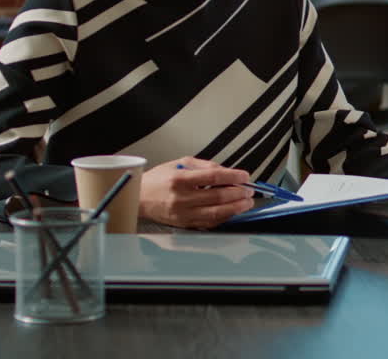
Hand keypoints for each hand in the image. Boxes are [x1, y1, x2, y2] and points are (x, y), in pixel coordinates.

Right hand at [139, 156, 254, 228]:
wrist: (139, 198)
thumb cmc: (158, 180)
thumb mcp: (179, 164)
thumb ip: (203, 165)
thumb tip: (225, 170)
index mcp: (180, 180)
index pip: (213, 177)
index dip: (232, 177)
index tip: (244, 176)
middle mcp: (182, 198)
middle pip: (218, 196)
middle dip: (238, 193)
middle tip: (249, 190)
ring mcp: (183, 213)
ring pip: (216, 213)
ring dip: (235, 208)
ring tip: (246, 202)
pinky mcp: (184, 224)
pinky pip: (209, 222)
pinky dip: (224, 217)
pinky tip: (232, 211)